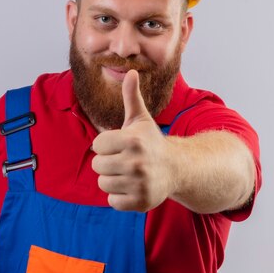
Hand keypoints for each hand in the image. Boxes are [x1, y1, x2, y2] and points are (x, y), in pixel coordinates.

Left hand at [91, 70, 174, 211]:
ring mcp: (139, 183)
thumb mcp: (140, 119)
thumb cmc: (151, 142)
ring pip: (103, 183)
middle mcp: (136, 162)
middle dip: (108, 162)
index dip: (106, 145)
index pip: (97, 145)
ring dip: (112, 179)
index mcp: (132, 140)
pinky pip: (112, 201)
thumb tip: (130, 71)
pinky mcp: (140, 201)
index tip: (120, 145)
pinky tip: (132, 187)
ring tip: (128, 173)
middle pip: (97, 165)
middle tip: (124, 160)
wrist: (176, 168)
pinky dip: (119, 196)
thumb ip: (131, 97)